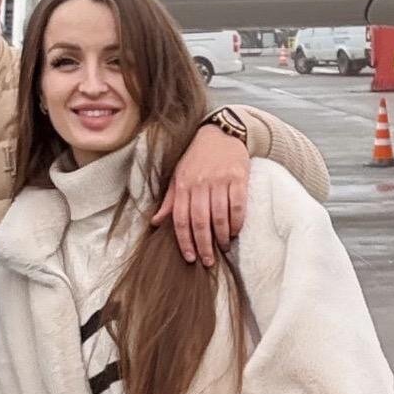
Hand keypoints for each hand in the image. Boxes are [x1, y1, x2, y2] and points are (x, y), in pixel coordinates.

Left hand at [154, 120, 248, 266]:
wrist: (221, 133)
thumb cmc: (197, 158)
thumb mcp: (178, 176)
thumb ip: (170, 201)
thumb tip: (155, 222)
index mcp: (183, 184)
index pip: (180, 219)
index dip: (185, 241)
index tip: (190, 257)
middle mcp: (200, 183)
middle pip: (200, 221)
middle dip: (204, 245)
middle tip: (208, 261)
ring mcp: (219, 180)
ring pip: (220, 216)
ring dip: (222, 237)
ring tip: (223, 247)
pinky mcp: (238, 177)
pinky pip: (238, 205)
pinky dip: (237, 222)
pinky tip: (235, 231)